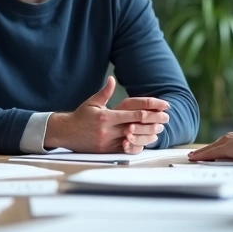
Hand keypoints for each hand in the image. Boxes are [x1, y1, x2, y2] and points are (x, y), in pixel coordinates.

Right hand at [46, 77, 170, 153]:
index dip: (149, 110)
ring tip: (159, 130)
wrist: (67, 133)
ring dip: (148, 135)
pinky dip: (138, 145)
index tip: (161, 107)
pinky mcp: (107, 151)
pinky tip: (146, 141)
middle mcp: (107, 130)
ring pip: (134, 139)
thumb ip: (105, 92)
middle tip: (165, 118)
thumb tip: (112, 79)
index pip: (132, 114)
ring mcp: (108, 143)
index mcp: (106, 117)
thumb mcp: (92, 103)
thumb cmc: (81, 117)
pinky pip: (126, 149)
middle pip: (136, 126)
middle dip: (153, 122)